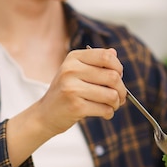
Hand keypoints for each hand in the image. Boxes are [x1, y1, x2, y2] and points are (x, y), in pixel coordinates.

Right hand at [6, 48, 125, 166]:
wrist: (45, 114)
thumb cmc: (65, 92)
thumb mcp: (76, 72)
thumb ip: (95, 62)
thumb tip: (114, 52)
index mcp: (73, 58)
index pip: (106, 56)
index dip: (118, 67)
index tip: (119, 76)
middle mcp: (71, 70)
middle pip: (112, 76)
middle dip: (122, 89)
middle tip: (120, 96)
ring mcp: (72, 89)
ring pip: (111, 95)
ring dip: (116, 103)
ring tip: (112, 106)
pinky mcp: (76, 107)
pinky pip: (105, 109)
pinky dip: (109, 113)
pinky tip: (105, 113)